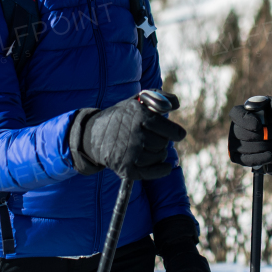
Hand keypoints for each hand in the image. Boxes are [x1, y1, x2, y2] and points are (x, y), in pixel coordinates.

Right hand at [70, 95, 185, 179]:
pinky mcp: (127, 168)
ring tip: (148, 146)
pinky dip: (162, 169)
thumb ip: (160, 98)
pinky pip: (153, 172)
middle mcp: (136, 135)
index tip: (177, 134)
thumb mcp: (137, 101)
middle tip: (153, 137)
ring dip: (158, 152)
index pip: (170, 131)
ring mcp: (131, 153)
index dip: (176, 133)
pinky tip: (165, 166)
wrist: (94, 135)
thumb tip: (176, 104)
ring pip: (159, 156)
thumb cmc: (121, 116)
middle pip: (164, 143)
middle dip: (162, 140)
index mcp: (140, 116)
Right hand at [227, 95, 271, 178]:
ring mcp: (233, 144)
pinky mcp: (237, 157)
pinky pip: (247, 160)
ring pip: (248, 148)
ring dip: (266, 146)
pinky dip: (260, 158)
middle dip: (264, 135)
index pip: (237, 115)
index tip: (259, 125)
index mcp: (238, 113)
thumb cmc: (271, 120)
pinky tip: (270, 155)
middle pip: (244, 134)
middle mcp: (233, 128)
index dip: (246, 121)